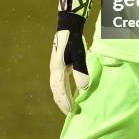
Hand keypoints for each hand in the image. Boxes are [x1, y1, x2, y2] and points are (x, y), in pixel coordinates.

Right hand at [50, 0, 91, 114]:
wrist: (68, 26)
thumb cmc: (74, 40)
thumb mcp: (79, 54)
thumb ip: (81, 71)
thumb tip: (84, 88)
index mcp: (57, 69)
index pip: (60, 90)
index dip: (64, 102)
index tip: (70, 111)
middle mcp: (54, 70)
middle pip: (56, 90)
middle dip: (62, 101)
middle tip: (70, 112)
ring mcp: (55, 67)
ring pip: (57, 86)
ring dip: (62, 96)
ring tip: (70, 105)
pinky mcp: (59, 64)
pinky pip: (60, 81)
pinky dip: (64, 89)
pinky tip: (71, 91)